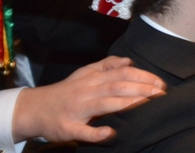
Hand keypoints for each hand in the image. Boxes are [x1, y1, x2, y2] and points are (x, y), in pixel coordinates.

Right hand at [11, 56, 166, 143]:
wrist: (34, 109)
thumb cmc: (64, 92)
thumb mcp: (84, 73)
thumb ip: (106, 65)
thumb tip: (129, 61)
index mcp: (92, 79)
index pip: (122, 74)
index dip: (143, 77)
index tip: (160, 83)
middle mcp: (86, 91)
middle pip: (117, 86)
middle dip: (141, 89)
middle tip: (161, 94)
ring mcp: (77, 110)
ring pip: (104, 104)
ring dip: (127, 104)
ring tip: (146, 104)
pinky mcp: (66, 128)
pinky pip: (81, 131)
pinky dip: (95, 132)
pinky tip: (109, 133)